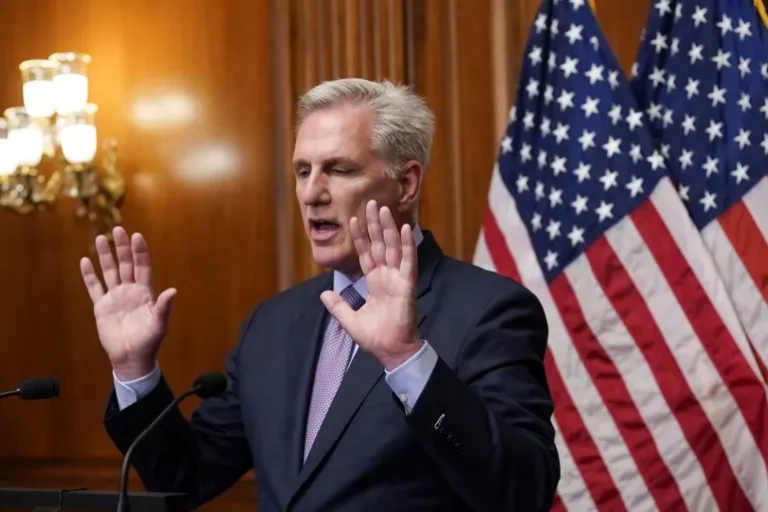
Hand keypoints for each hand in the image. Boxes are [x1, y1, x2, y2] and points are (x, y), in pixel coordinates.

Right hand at [80, 227, 176, 380]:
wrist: (131, 357)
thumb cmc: (149, 341)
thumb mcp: (159, 324)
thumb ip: (164, 307)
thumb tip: (174, 291)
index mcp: (145, 292)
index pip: (142, 267)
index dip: (140, 252)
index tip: (137, 236)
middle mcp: (130, 290)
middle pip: (125, 264)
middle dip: (122, 247)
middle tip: (118, 229)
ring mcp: (115, 297)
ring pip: (109, 271)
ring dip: (105, 256)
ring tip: (99, 238)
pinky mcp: (102, 306)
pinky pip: (94, 287)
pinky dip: (89, 275)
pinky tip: (85, 261)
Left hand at [320, 200, 420, 370]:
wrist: (391, 351)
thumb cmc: (375, 338)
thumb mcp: (349, 321)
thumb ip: (338, 306)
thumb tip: (323, 295)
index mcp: (374, 283)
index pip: (365, 254)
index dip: (360, 237)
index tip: (353, 219)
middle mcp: (386, 277)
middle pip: (378, 244)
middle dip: (373, 225)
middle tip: (370, 203)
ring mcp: (397, 278)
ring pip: (392, 247)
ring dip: (388, 228)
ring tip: (382, 209)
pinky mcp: (407, 284)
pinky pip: (407, 261)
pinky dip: (407, 244)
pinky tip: (404, 229)